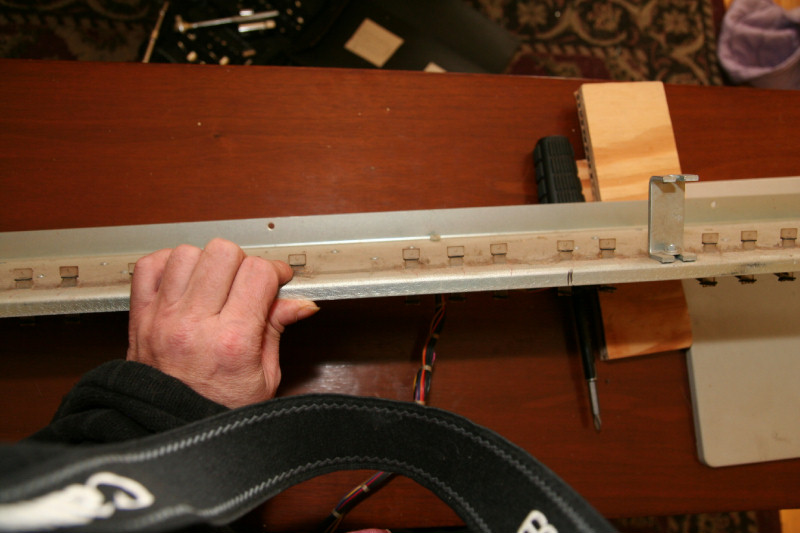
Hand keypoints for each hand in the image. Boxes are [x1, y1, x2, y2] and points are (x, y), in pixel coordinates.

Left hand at [126, 238, 318, 407]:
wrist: (169, 430)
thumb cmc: (214, 411)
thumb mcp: (263, 377)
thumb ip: (276, 330)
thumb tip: (299, 304)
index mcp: (231, 341)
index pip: (259, 273)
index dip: (275, 270)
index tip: (276, 279)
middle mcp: (194, 325)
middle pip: (223, 253)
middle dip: (241, 263)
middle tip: (244, 283)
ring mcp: (163, 318)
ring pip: (187, 253)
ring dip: (205, 263)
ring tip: (213, 283)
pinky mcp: (140, 317)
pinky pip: (149, 266)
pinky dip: (168, 264)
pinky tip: (184, 281)